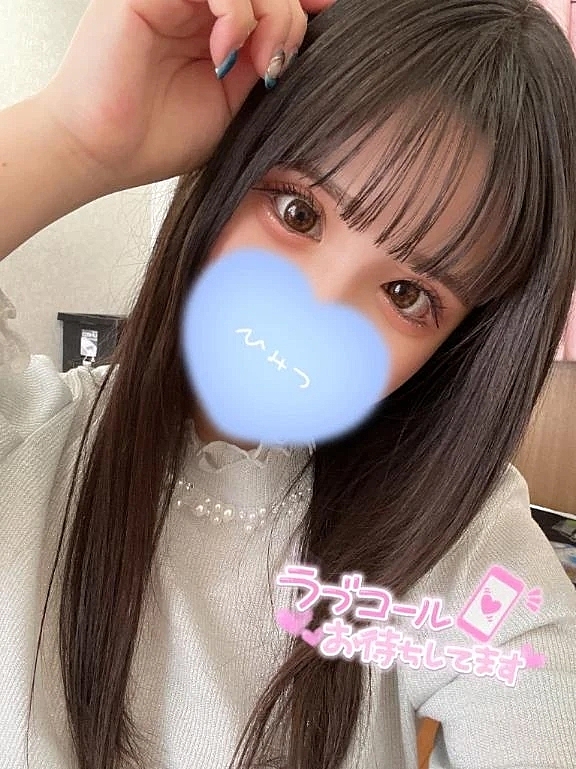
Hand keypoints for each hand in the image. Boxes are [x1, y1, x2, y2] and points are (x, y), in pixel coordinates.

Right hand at [35, 0, 334, 191]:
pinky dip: (234, 10)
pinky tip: (224, 50)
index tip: (323, 15)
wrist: (106, 153)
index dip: (299, 3)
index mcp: (213, 27)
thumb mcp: (232, 103)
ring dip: (266, 14)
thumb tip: (299, 34)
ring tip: (256, 63)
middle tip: (275, 66)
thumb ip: (262, 63)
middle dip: (287, 19)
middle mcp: (194, 5)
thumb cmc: (157, 137)